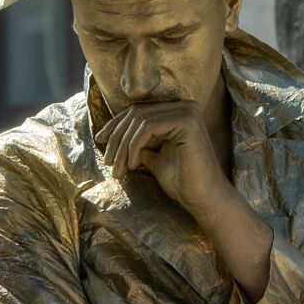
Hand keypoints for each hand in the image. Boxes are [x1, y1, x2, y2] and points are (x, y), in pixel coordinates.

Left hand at [94, 100, 228, 215]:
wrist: (203, 198)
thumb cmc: (181, 181)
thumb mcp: (153, 157)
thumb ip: (140, 144)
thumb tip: (114, 137)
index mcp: (179, 111)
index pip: (139, 110)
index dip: (116, 125)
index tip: (100, 141)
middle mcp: (185, 105)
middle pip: (137, 113)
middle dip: (117, 138)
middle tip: (108, 162)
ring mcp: (187, 111)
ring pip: (139, 121)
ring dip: (122, 147)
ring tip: (118, 170)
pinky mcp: (186, 122)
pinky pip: (148, 128)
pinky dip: (134, 147)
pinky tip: (132, 166)